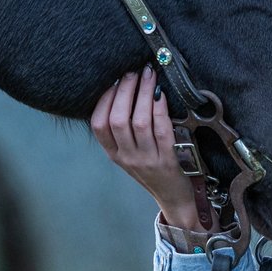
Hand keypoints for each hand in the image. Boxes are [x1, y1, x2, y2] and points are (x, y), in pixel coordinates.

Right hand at [91, 67, 204, 233]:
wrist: (173, 198)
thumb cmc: (152, 169)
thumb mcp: (129, 153)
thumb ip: (122, 131)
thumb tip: (123, 89)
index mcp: (114, 154)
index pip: (98, 124)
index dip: (104, 99)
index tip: (114, 80)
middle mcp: (127, 157)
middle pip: (118, 120)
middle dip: (125, 91)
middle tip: (133, 72)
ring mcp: (146, 159)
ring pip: (140, 122)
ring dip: (144, 94)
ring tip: (149, 76)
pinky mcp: (167, 160)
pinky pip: (162, 130)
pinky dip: (160, 109)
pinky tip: (161, 95)